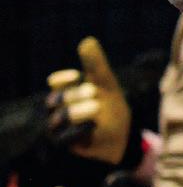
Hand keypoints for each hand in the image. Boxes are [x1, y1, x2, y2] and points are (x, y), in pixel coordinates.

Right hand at [45, 37, 133, 164]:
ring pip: (60, 118)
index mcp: (67, 93)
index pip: (57, 83)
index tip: (78, 76)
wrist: (122, 139)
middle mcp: (58, 110)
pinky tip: (93, 126)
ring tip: (96, 107)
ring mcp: (59, 129)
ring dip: (78, 112)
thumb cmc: (112, 110)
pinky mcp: (65, 146)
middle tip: (93, 92)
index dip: (65, 80)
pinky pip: (66, 138)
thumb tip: (87, 40)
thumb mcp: (107, 86)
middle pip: (58, 99)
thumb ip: (96, 66)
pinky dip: (79, 131)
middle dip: (75, 95)